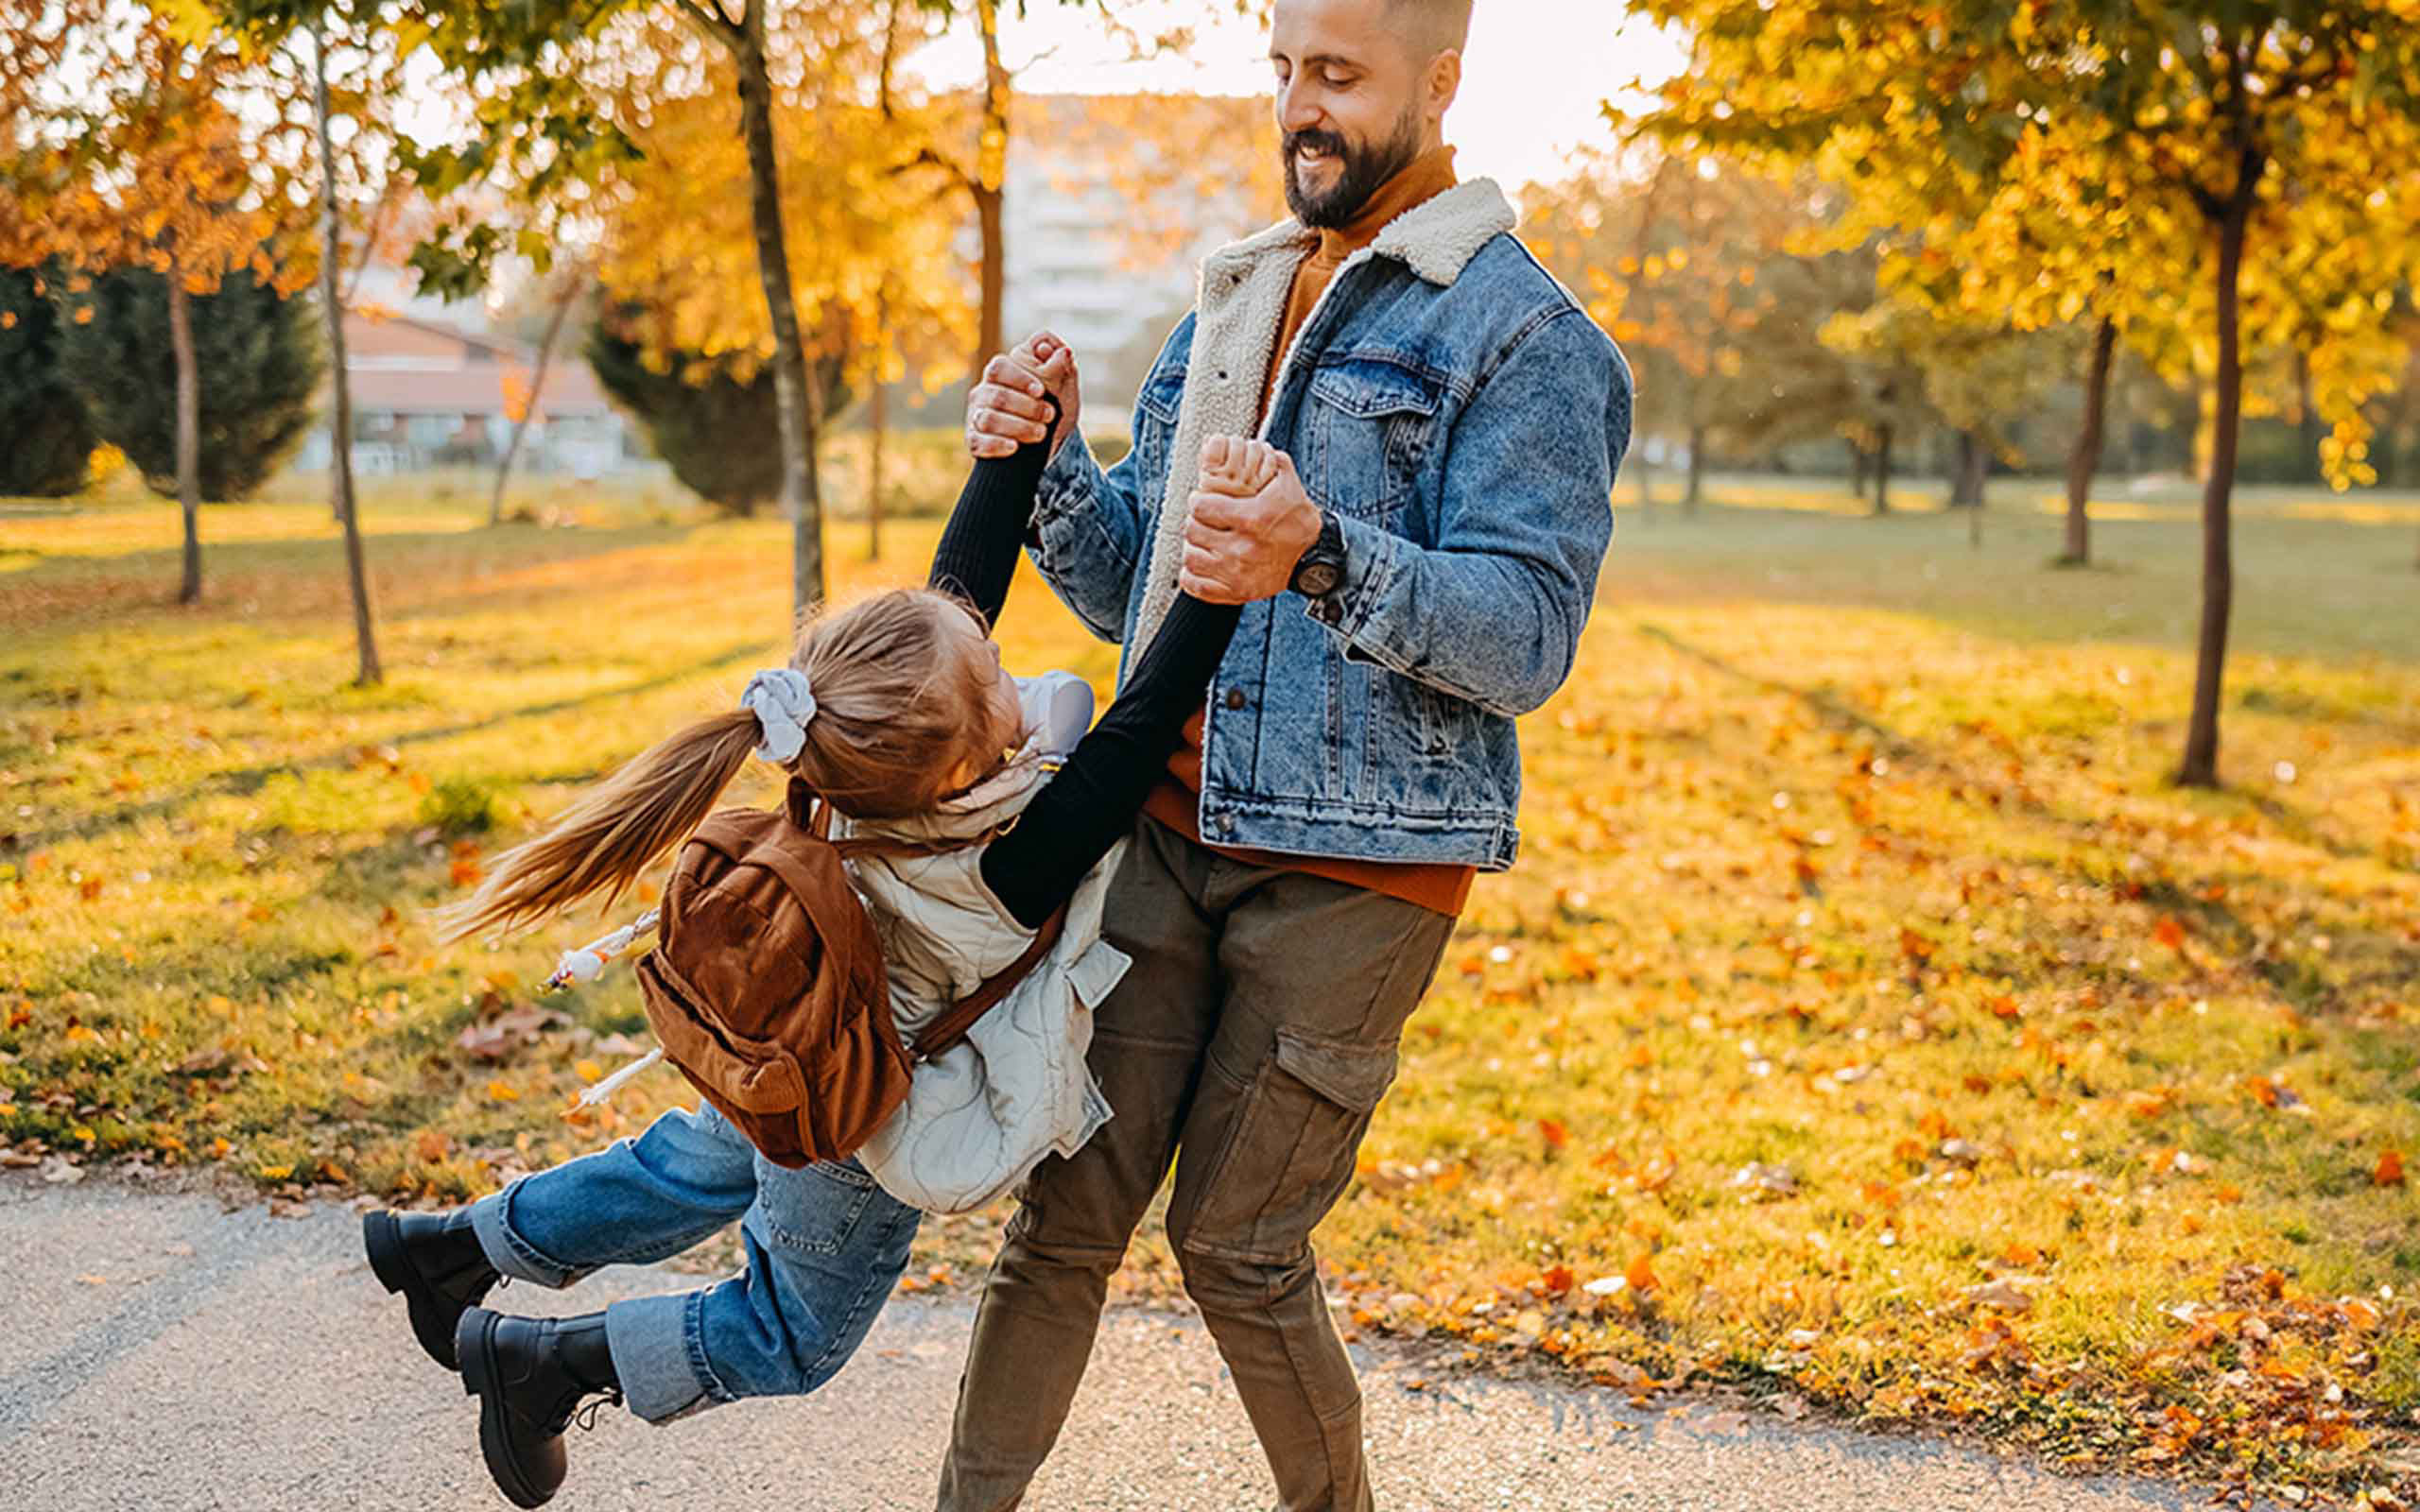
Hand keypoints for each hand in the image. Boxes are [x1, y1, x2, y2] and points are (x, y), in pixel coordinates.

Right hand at [966, 331, 1081, 460]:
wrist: (1047, 440)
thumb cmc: (1049, 404)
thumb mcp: (1060, 385)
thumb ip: (1060, 367)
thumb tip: (1064, 352)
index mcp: (999, 373)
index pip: (1000, 367)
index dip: (1019, 378)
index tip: (1040, 391)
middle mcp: (983, 392)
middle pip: (997, 396)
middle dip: (1027, 407)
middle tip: (1050, 415)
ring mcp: (976, 416)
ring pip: (987, 419)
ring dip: (1017, 426)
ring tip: (1040, 433)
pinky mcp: (975, 440)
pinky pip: (979, 442)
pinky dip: (997, 445)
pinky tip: (1014, 447)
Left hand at [1179, 436, 1320, 604]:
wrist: (1313, 558)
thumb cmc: (1297, 519)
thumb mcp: (1289, 484)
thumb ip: (1270, 461)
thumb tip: (1253, 444)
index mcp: (1252, 518)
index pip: (1201, 507)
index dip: (1198, 501)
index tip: (1202, 500)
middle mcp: (1242, 548)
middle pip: (1193, 531)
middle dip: (1195, 521)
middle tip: (1202, 519)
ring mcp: (1237, 574)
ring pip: (1191, 558)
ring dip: (1193, 547)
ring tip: (1202, 541)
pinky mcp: (1236, 592)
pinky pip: (1197, 586)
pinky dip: (1193, 575)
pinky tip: (1202, 563)